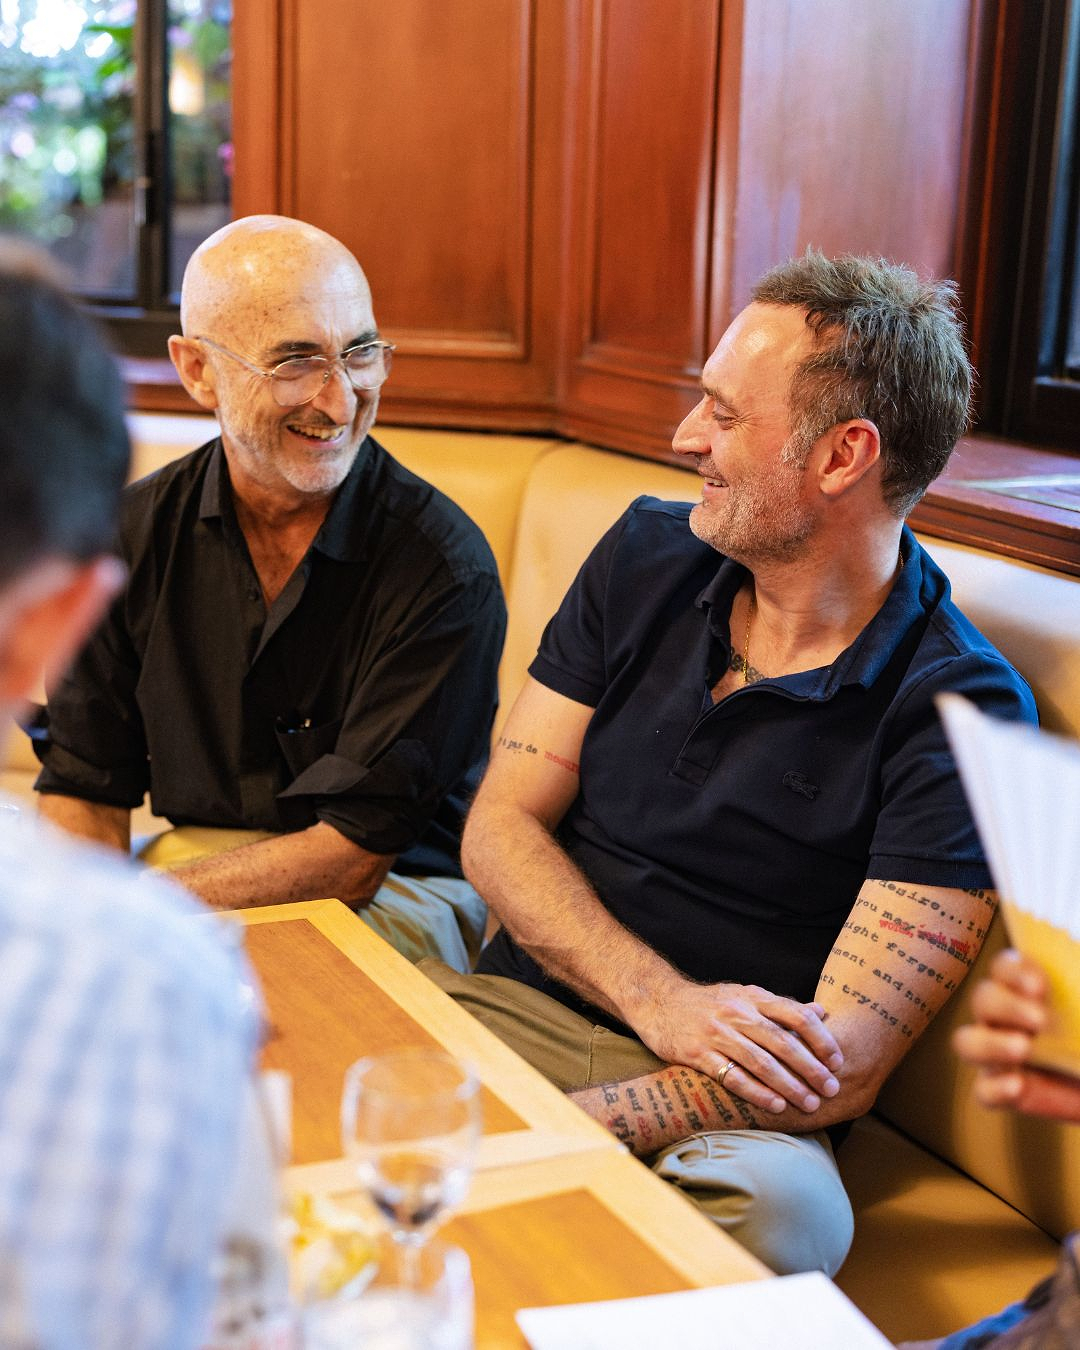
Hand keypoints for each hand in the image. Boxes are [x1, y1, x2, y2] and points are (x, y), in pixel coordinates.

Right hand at [633, 978, 842, 1114]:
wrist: (658, 1001)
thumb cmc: (709, 1003)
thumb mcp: (745, 996)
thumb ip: (781, 1007)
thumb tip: (821, 1013)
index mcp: (753, 998)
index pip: (795, 1015)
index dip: (820, 1038)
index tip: (838, 1060)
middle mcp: (737, 1013)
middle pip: (782, 1041)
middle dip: (810, 1067)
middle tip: (831, 1089)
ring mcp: (717, 1033)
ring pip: (760, 1061)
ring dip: (788, 1085)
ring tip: (808, 1104)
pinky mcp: (697, 1053)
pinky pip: (732, 1076)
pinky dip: (756, 1091)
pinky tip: (774, 1105)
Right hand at [953, 948, 1079, 1122]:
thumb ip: (1077, 993)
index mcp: (1027, 989)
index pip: (1003, 968)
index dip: (1014, 972)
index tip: (1040, 986)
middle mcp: (1007, 1017)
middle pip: (983, 999)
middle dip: (1007, 1006)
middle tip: (1041, 1020)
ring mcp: (1001, 1055)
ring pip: (968, 1041)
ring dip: (990, 1043)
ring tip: (1023, 1049)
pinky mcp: (1008, 1093)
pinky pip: (984, 1091)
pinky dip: (996, 1087)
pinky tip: (1018, 1085)